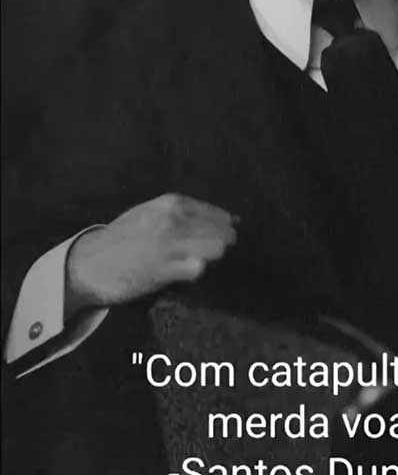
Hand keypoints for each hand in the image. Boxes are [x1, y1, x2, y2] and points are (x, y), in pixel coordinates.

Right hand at [64, 194, 237, 318]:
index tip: (225, 235)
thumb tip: (230, 219)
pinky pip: (198, 269)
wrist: (90, 262)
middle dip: (223, 243)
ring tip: (196, 260)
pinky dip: (197, 271)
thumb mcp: (151, 212)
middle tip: (211, 252)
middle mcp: (174, 220)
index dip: (224, 227)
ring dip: (212, 257)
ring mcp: (170, 244)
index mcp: (172, 203)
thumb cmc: (122, 236)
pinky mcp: (164, 269)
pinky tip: (185, 272)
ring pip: (216, 249)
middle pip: (222, 232)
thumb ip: (184, 213)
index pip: (218, 214)